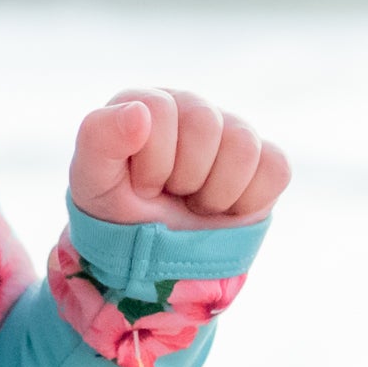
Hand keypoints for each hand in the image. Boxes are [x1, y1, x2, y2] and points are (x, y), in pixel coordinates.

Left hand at [68, 88, 288, 229]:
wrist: (153, 263)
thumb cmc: (118, 216)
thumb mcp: (92, 182)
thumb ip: (98, 138)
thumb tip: (138, 111)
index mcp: (147, 103)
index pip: (159, 111)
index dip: (150, 161)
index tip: (141, 187)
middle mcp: (192, 108)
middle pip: (205, 123)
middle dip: (182, 177)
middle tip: (169, 195)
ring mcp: (232, 132)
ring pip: (243, 146)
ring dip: (214, 193)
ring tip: (194, 202)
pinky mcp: (266, 162)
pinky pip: (275, 169)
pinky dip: (248, 200)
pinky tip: (223, 208)